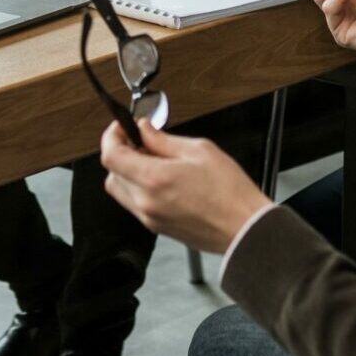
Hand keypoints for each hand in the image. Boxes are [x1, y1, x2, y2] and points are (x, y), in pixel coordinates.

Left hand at [99, 120, 272, 255]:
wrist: (244, 228)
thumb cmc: (230, 192)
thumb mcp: (199, 150)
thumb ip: (163, 140)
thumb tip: (145, 129)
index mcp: (154, 179)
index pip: (111, 156)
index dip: (112, 136)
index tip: (122, 127)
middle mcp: (145, 201)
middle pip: (111, 173)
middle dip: (121, 152)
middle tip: (141, 141)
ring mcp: (149, 218)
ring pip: (120, 190)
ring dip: (128, 172)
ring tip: (153, 161)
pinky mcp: (156, 228)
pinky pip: (134, 204)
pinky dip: (138, 188)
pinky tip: (161, 180)